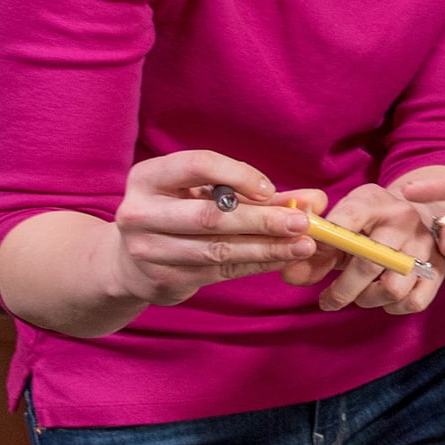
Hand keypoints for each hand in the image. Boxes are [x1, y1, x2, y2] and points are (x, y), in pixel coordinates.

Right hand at [111, 150, 323, 306]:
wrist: (129, 261)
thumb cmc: (179, 213)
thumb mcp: (205, 193)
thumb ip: (257, 192)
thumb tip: (315, 198)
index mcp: (148, 177)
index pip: (198, 165)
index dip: (239, 175)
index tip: (270, 190)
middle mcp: (140, 212)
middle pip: (211, 215)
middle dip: (263, 220)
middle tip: (303, 222)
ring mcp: (147, 249)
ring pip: (218, 249)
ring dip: (266, 248)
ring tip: (303, 245)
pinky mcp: (162, 279)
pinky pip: (219, 272)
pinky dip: (256, 264)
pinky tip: (282, 258)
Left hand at [278, 182, 444, 316]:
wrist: (417, 213)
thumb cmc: (371, 222)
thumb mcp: (343, 222)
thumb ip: (315, 250)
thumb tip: (291, 276)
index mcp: (375, 201)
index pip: (350, 216)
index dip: (329, 237)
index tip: (308, 253)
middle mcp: (404, 220)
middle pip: (370, 263)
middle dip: (342, 290)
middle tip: (328, 301)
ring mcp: (424, 245)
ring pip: (393, 287)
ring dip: (368, 299)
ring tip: (359, 294)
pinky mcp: (438, 268)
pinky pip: (414, 301)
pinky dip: (393, 307)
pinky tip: (383, 298)